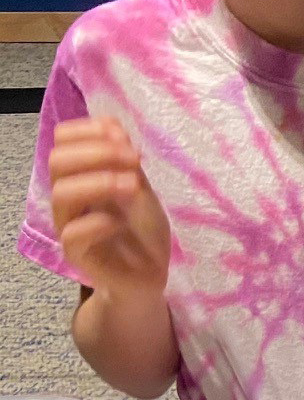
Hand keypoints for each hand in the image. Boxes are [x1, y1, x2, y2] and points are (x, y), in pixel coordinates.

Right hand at [46, 116, 170, 299]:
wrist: (150, 274)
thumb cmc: (143, 231)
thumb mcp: (142, 190)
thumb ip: (126, 162)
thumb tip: (113, 125)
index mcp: (81, 177)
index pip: (63, 142)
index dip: (88, 131)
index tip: (122, 136)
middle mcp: (70, 199)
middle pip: (57, 162)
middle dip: (96, 152)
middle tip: (134, 159)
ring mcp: (70, 225)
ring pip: (62, 193)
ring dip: (100, 181)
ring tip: (133, 185)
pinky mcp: (77, 254)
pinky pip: (73, 233)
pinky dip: (99, 222)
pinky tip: (121, 222)